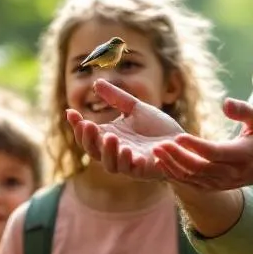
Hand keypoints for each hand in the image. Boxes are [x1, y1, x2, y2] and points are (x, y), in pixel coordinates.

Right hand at [64, 79, 184, 179]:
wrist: (181, 143)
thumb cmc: (157, 128)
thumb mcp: (135, 108)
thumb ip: (116, 97)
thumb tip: (96, 82)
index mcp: (109, 137)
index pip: (87, 134)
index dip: (77, 125)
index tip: (70, 112)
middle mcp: (115, 152)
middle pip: (93, 150)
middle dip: (88, 139)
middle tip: (88, 124)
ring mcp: (129, 163)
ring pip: (110, 164)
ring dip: (108, 151)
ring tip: (110, 136)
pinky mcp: (144, 171)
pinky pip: (132, 170)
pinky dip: (129, 161)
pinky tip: (129, 150)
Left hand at [152, 98, 252, 189]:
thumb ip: (245, 110)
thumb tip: (225, 103)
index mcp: (244, 155)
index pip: (214, 153)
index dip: (194, 146)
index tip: (176, 136)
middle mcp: (234, 173)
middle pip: (200, 169)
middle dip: (177, 157)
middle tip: (158, 144)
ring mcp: (226, 183)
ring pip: (195, 179)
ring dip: (174, 167)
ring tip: (157, 153)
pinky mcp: (221, 187)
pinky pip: (196, 184)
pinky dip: (178, 176)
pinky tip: (164, 165)